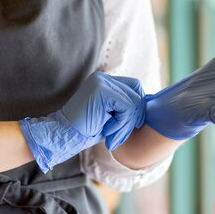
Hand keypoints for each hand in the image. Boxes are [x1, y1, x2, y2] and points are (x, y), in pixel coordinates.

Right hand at [19, 72, 145, 171]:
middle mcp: (103, 77)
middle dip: (134, 117)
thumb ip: (126, 107)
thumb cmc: (86, 130)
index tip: (130, 126)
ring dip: (127, 124)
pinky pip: (127, 107)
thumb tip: (150, 104)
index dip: (138, 107)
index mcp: (104, 81)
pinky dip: (121, 124)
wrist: (63, 135)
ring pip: (134, 102)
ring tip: (112, 136)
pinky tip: (108, 132)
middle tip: (120, 135)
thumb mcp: (111, 115)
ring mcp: (101, 82)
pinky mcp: (101, 91)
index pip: (134, 87)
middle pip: (137, 93)